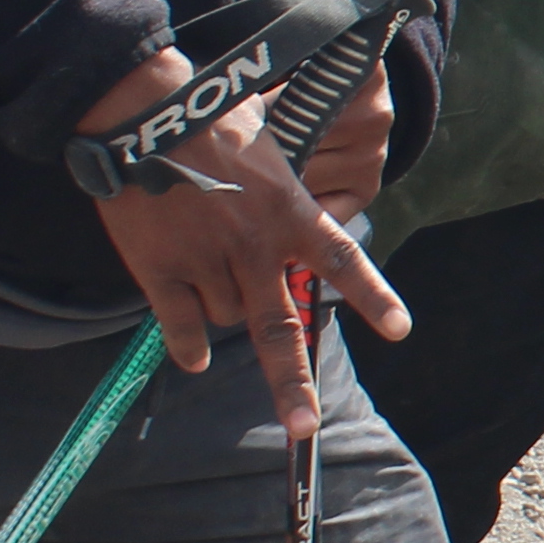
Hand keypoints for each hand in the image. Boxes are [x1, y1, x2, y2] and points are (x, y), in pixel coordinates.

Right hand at [75, 44, 405, 440]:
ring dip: (230, 319)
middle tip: (302, 427)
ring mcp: (206, 261)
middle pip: (278, 329)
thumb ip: (286, 199)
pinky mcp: (160, 269)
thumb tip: (299, 231)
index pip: (342, 260)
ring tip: (217, 285)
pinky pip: (180, 324)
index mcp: (290, 211)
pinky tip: (194, 359)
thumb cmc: (213, 123)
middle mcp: (255, 246)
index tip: (400, 329)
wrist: (143, 116)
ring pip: (229, 321)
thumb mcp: (272, 152)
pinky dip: (188, 346)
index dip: (373, 296)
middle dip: (291, 384)